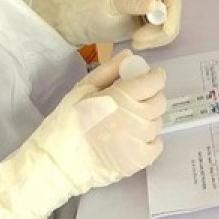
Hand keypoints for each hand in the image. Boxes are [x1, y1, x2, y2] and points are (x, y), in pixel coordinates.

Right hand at [0, 50, 165, 217]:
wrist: (58, 162)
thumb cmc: (67, 122)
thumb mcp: (83, 89)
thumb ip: (109, 70)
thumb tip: (130, 55)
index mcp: (122, 97)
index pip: (154, 82)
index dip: (154, 77)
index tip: (148, 77)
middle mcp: (136, 118)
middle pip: (159, 102)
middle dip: (152, 96)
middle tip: (137, 99)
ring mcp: (139, 141)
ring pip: (158, 123)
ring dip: (149, 118)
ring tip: (130, 120)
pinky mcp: (139, 161)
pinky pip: (157, 145)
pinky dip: (150, 140)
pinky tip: (134, 138)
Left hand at [33, 0, 181, 49]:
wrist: (82, 21)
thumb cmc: (93, 8)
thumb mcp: (111, 4)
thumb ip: (132, 3)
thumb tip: (154, 4)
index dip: (173, 14)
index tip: (164, 31)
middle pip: (173, 14)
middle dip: (160, 32)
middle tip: (137, 41)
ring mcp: (154, 12)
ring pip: (169, 28)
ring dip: (155, 40)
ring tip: (134, 42)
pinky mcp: (151, 27)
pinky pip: (162, 37)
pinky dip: (152, 43)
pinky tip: (135, 43)